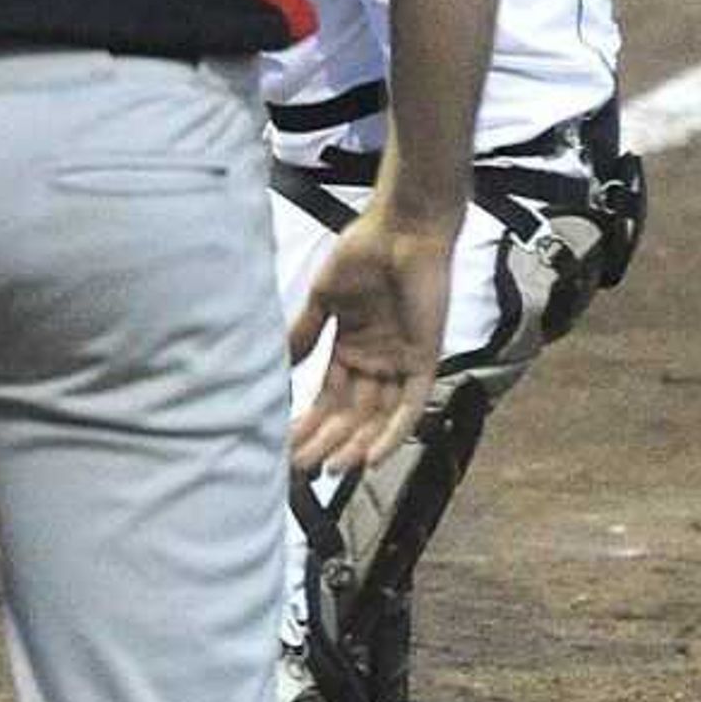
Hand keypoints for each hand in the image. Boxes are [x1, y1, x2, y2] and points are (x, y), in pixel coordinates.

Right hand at [285, 199, 455, 476]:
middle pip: (349, 415)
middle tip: (300, 467)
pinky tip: (370, 455)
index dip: (308, 422)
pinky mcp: (423, 361)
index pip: (327, 397)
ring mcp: (400, 364)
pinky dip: (391, 433)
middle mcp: (376, 362)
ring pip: (376, 419)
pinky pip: (409, 407)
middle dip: (325, 441)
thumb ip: (305, 332)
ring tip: (330, 469)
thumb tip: (277, 362)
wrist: (401, 232)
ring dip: (354, 445)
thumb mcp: (324, 298)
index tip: (284, 444)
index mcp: (351, 348)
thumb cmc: (362, 254)